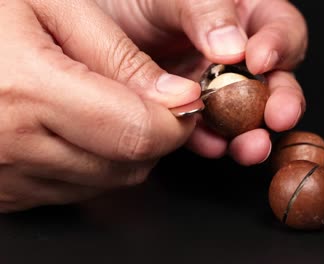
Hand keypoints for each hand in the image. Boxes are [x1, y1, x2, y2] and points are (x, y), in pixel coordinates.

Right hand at [0, 0, 201, 211]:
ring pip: (106, 181)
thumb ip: (121, 57)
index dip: (177, 120)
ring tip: (104, 106)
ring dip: (123, 150)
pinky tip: (75, 127)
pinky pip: (73, 189)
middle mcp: (12, 145)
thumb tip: (177, 97)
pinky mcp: (1, 191)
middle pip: (128, 164)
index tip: (185, 100)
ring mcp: (3, 176)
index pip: (138, 133)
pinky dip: (91, 163)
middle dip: (156, 135)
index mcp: (27, 91)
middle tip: (150, 99)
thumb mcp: (52, 6)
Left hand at [97, 0, 307, 165]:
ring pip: (246, 113)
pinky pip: (206, 131)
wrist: (91, 33)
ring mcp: (215, 87)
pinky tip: (211, 145)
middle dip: (281, 100)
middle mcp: (235, 54)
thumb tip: (233, 48)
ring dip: (252, 132)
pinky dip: (210, 140)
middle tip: (278, 116)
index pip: (279, 26)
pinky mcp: (191, 112)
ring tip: (250, 146)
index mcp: (242, 14)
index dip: (279, 45)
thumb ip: (204, 10)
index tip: (259, 60)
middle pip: (274, 78)